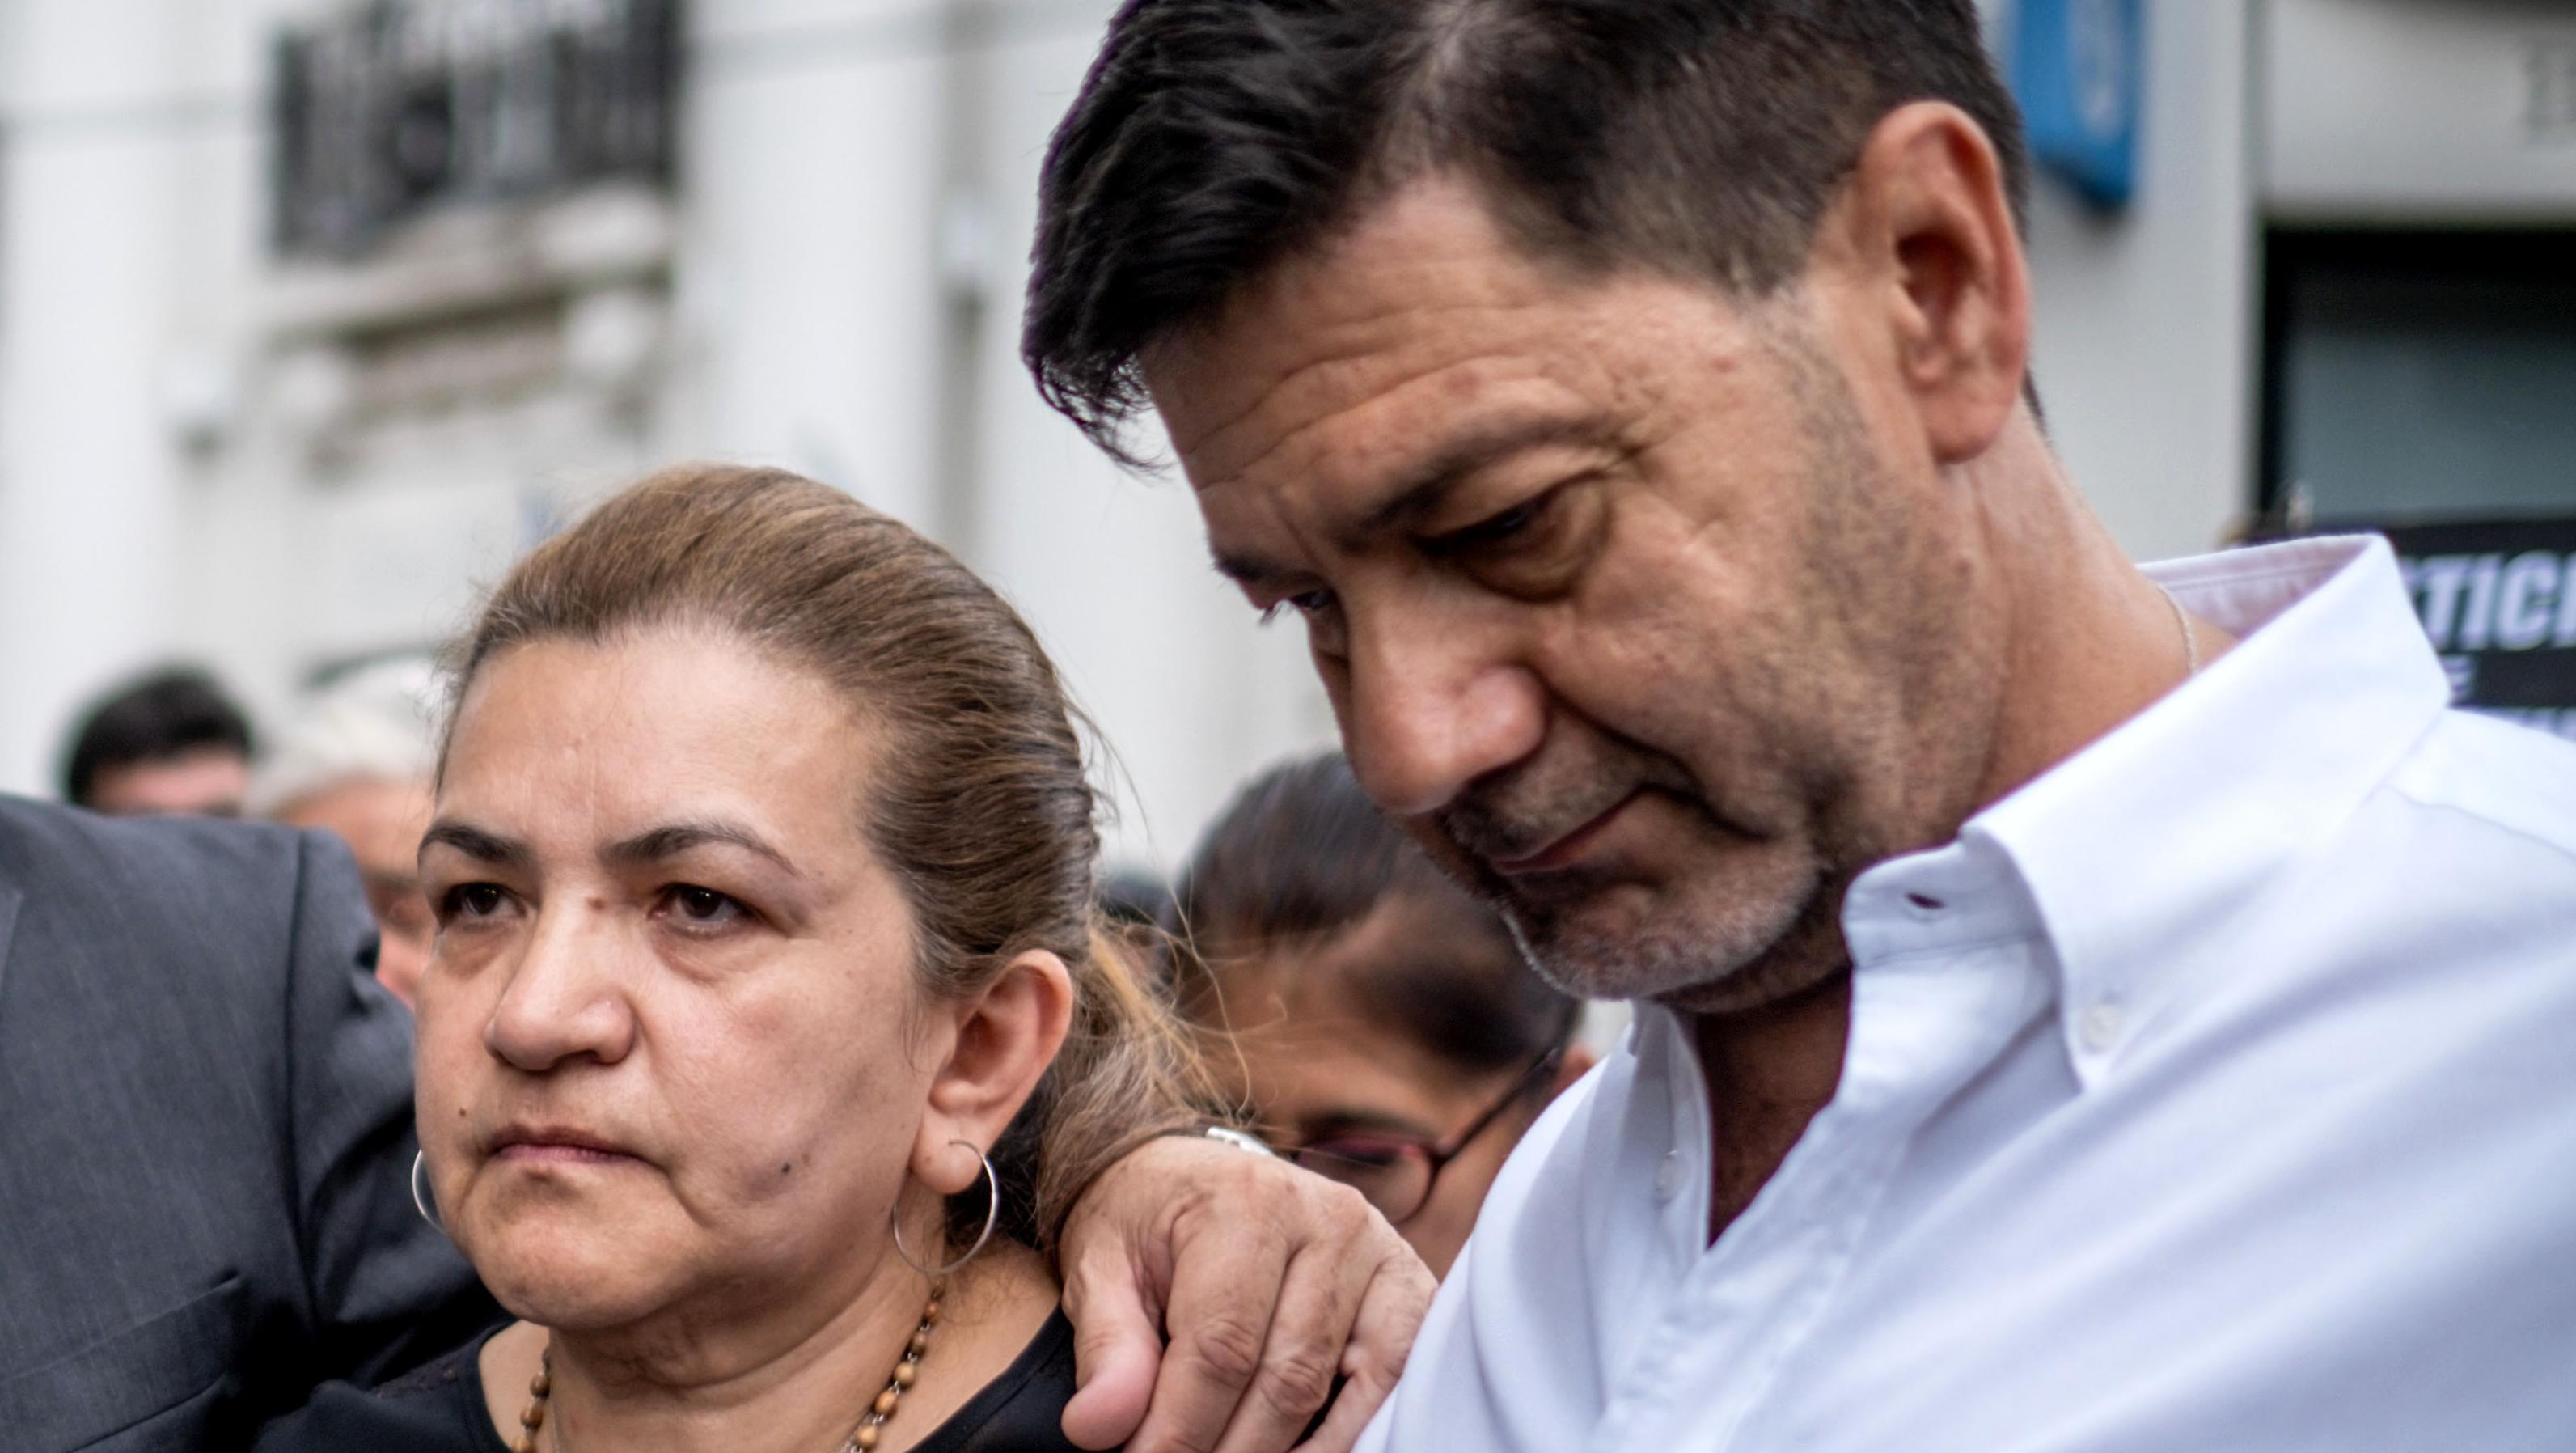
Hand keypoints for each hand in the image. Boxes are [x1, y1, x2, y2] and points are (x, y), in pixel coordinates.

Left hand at [1057, 1135, 1434, 1452]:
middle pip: (1286, 1378)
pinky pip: (1396, 1377)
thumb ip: (1108, 1349)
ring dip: (1285, 1451)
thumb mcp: (1101, 1269)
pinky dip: (1350, 1430)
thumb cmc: (1146, 1223)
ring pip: (1340, 1388)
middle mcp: (1328, 1218)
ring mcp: (1379, 1252)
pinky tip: (1298, 1451)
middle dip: (1229, 1451)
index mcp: (1245, 1202)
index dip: (1179, 1431)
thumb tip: (1097, 1428)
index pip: (1221, 1349)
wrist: (1192, 1175)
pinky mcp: (1408, 1286)